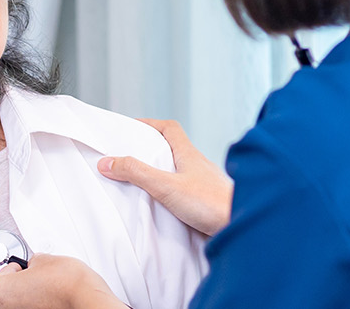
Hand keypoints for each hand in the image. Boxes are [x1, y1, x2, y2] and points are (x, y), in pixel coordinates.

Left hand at [0, 254, 125, 308]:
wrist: (86, 299)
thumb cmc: (66, 283)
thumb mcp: (43, 259)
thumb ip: (32, 261)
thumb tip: (34, 264)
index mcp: (0, 291)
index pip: (5, 271)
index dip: (20, 266)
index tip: (29, 266)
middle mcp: (5, 308)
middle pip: (11, 289)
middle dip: (24, 280)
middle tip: (41, 275)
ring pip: (22, 301)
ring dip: (32, 293)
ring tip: (49, 287)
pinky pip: (33, 307)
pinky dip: (40, 303)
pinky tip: (52, 298)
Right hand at [98, 118, 232, 235]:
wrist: (243, 225)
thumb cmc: (211, 203)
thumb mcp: (166, 186)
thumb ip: (136, 173)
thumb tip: (107, 162)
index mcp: (189, 155)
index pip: (169, 128)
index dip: (150, 124)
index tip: (131, 128)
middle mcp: (199, 166)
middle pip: (173, 148)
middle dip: (151, 149)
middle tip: (131, 156)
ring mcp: (205, 183)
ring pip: (180, 170)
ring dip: (161, 172)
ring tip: (142, 182)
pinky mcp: (207, 202)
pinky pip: (186, 190)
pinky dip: (171, 192)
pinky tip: (163, 205)